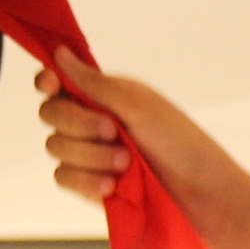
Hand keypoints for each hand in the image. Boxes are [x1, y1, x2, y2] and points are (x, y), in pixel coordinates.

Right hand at [40, 48, 249, 248]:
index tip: (52, 84)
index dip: (49, 80)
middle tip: (114, 132)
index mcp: (106, 96)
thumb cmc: (182, 145)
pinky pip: (64, 178)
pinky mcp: (89, 185)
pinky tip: (112, 187)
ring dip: (91, 157)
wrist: (200, 197)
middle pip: (51, 115)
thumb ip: (94, 83)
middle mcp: (94, 121)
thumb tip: (60, 51)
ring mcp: (90, 155)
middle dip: (79, 125)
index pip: (59, 81)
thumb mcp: (140, 106)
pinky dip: (87, 181)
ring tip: (126, 164)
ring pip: (55, 148)